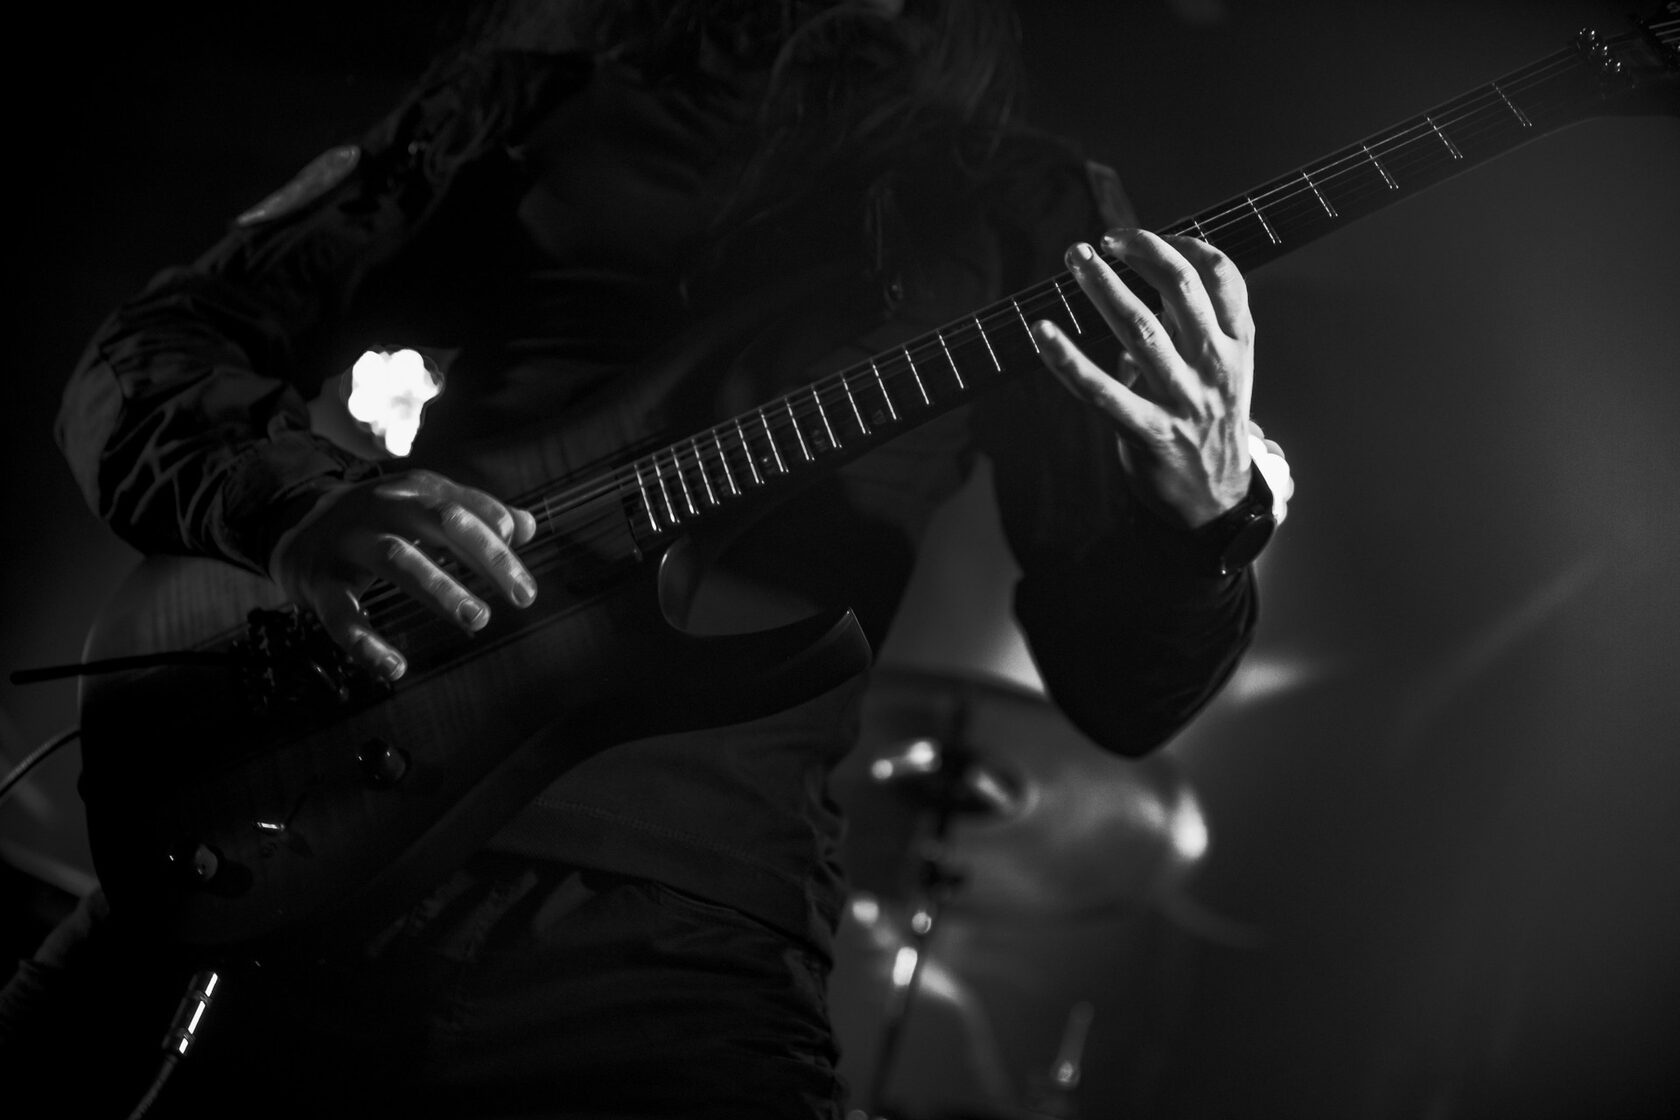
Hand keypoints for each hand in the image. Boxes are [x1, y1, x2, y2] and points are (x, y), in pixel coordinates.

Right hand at [268, 470, 538, 680]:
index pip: (467, 507)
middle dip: (485, 556)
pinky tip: (395, 669)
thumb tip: (528, 525)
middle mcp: (383, 508)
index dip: (500, 535)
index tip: (521, 576)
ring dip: (441, 589)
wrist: (296, 524)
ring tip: (479, 619)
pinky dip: (366, 643)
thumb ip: (476, 514)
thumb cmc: (380, 520)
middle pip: (441, 521)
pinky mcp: (319, 581)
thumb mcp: (426, 506)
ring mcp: (350, 542)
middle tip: (523, 597)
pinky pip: (342, 614)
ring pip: (397, 559)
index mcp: (415, 490)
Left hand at [1033, 228, 1259, 528]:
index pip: (1221, 274)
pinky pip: (1101, 391)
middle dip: (1140, 252)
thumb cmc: (1208, 424)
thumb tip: (1142, 280)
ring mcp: (1184, 400)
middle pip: (1181, 289)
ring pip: (1140, 328)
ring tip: (1076, 259)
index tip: (1141, 238)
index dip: (1182, 242)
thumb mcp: (1219, 372)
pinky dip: (1067, 359)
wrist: (1217, 500)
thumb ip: (1187, 329)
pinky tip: (1042, 333)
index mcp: (1237, 344)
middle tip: (1100, 240)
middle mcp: (1215, 366)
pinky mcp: (1150, 432)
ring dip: (1103, 287)